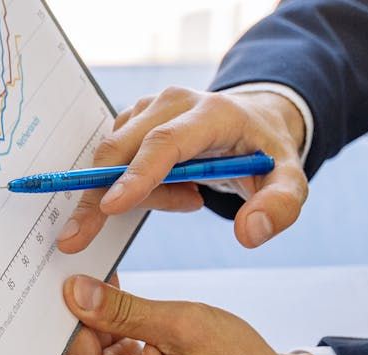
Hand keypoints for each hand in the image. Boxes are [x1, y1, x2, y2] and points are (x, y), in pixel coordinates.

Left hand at [42, 275, 336, 354]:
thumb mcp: (183, 324)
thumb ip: (125, 310)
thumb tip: (75, 292)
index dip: (29, 345)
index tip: (17, 307)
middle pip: (67, 354)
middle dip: (65, 312)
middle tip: (65, 266)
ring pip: (85, 346)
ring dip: (89, 313)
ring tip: (95, 275)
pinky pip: (104, 347)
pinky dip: (108, 321)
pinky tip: (114, 293)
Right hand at [56, 87, 307, 252]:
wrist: (254, 124)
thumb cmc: (267, 155)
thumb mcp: (290, 182)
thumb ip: (279, 207)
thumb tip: (249, 233)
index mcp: (212, 113)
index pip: (165, 143)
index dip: (136, 175)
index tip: (109, 207)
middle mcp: (173, 103)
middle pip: (122, 149)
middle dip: (96, 195)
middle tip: (76, 238)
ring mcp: (148, 109)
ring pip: (116, 158)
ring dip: (138, 194)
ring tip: (189, 199)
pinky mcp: (134, 120)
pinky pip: (117, 161)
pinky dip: (135, 187)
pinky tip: (176, 191)